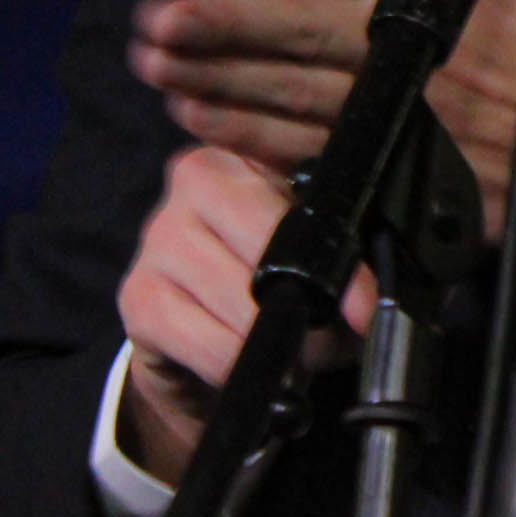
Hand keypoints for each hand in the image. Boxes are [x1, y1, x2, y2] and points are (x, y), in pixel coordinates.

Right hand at [113, 145, 373, 486]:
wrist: (210, 340)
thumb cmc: (285, 284)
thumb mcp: (330, 258)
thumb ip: (358, 257)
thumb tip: (378, 297)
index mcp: (259, 150)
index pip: (306, 187)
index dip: (341, 250)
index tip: (366, 304)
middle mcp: (198, 175)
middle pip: (268, 241)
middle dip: (309, 303)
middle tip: (334, 340)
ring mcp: (160, 233)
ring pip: (236, 294)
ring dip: (277, 340)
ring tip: (300, 356)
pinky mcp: (137, 295)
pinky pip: (200, 337)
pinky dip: (236, 362)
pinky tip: (253, 367)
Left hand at [127, 0, 515, 266]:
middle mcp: (434, 53)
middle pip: (305, 30)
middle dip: (224, 21)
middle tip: (158, 13)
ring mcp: (417, 120)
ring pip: (294, 97)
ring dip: (218, 79)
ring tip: (156, 60)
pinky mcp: (411, 176)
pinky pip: (312, 154)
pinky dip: (250, 136)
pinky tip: (202, 120)